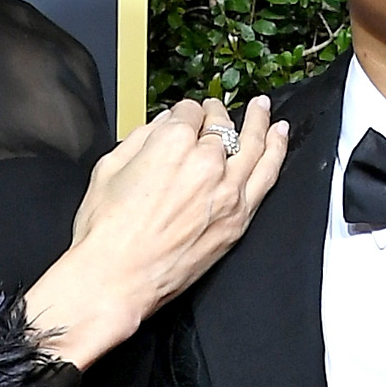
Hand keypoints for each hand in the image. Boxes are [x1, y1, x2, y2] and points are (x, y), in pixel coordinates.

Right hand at [27, 96, 288, 368]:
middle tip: (216, 110)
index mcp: (171, 142)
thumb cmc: (106, 232)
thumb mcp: (109, 168)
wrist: (117, 279)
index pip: (188, 112)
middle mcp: (205, 161)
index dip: (184, 112)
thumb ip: (141, 138)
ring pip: (252, 144)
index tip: (183, 117)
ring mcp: (227, 190)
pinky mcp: (238, 218)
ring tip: (263, 107)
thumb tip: (161, 125)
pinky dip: (276, 151)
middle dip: (216, 115)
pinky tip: (279, 135)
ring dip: (259, 120)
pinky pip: (266, 175)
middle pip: (220, 126)